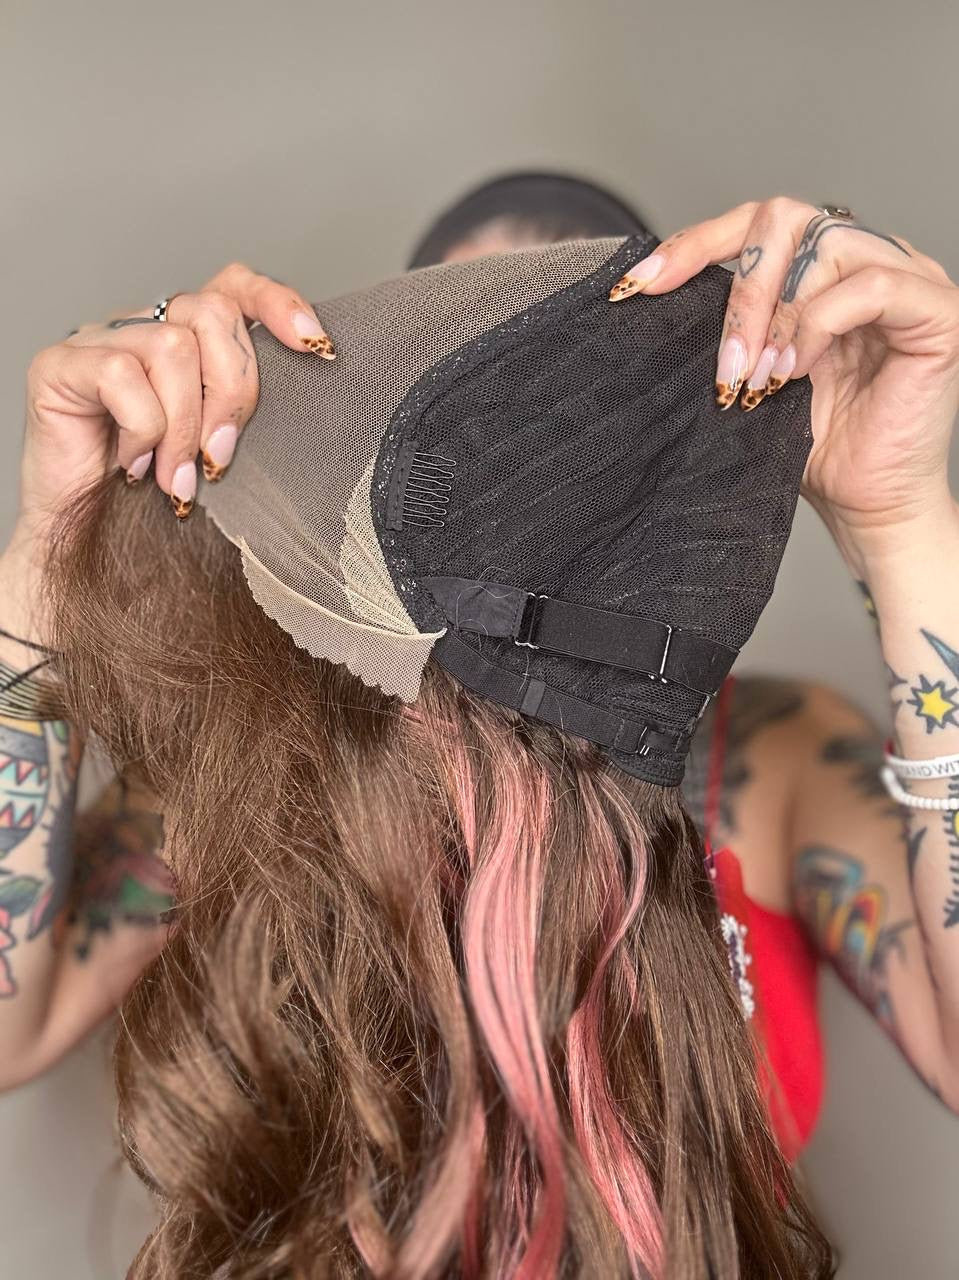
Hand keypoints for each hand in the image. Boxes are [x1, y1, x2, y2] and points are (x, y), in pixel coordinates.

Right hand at [18, 265, 334, 543]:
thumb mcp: (217, 446)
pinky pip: (122, 374)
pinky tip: (133, 465)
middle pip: (213, 312)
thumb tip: (307, 385)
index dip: (277, 303)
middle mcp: (143, 326)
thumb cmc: (156, 493)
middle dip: (233, 390)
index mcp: (186, 338)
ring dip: (185, 426)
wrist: (85, 535)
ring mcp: (98, 339)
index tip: (316, 347)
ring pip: (173, 347)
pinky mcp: (60, 364)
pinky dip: (141, 430)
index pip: (234, 286)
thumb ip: (245, 412)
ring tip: (176, 477)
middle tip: (220, 456)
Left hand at [610, 197, 958, 552]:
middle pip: (783, 219)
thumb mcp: (749, 373)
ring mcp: (907, 278)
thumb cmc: (813, 445)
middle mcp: (865, 259)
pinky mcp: (937, 311)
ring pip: (824, 245)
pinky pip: (871, 286)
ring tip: (759, 378)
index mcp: (821, 267)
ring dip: (776, 316)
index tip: (640, 287)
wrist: (863, 503)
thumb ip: (723, 329)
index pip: (754, 223)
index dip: (694, 244)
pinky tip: (795, 372)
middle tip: (726, 363)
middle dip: (739, 292)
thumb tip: (647, 296)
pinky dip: (818, 326)